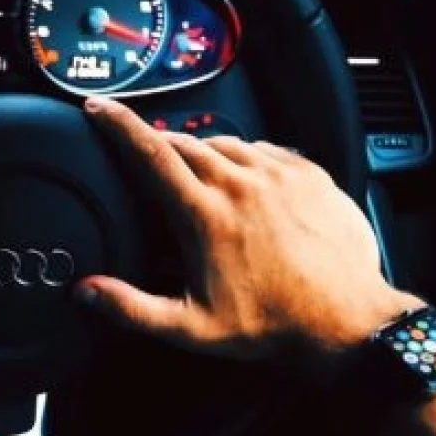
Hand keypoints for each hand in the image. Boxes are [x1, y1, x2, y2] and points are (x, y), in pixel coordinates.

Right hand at [76, 98, 421, 364]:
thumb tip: (86, 292)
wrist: (349, 322)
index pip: (151, 153)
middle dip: (159, 145)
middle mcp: (240, 184)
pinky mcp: (309, 174)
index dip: (119, 124)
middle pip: (184, 142)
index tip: (99, 107)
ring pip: (224, 141)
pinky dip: (245, 157)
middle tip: (150, 163)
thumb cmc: (273, 325)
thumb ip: (132, 308)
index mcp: (205, 214)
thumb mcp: (192, 328)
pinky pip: (265, 149)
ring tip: (198, 178)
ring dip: (202, 152)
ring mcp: (278, 175)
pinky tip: (243, 181)